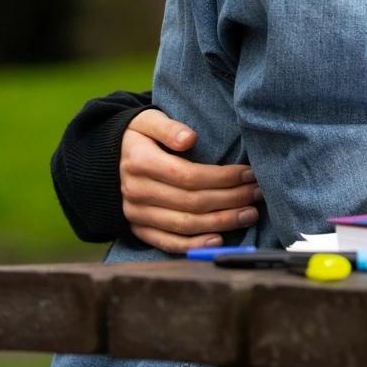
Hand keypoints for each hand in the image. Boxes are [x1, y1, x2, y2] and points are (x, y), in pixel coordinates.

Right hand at [120, 109, 261, 253]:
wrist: (108, 158)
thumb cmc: (138, 135)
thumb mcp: (148, 120)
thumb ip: (168, 127)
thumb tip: (189, 138)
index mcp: (139, 162)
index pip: (188, 175)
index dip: (222, 177)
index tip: (249, 173)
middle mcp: (136, 192)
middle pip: (191, 202)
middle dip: (231, 199)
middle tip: (258, 193)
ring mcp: (136, 214)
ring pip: (185, 224)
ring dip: (222, 222)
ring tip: (249, 214)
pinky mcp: (139, 230)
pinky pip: (168, 243)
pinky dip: (194, 246)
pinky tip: (219, 240)